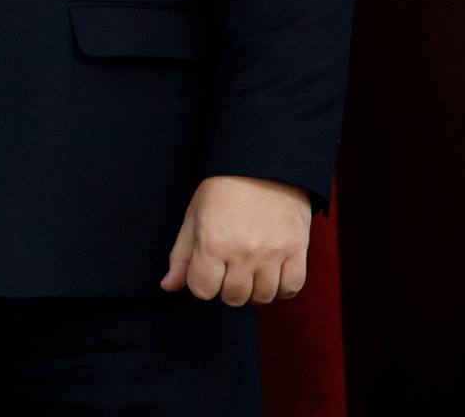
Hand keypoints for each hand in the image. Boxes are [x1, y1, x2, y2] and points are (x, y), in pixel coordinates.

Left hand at [160, 175, 312, 305]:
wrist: (263, 165)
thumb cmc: (223, 188)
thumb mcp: (194, 215)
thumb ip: (181, 254)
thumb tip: (168, 286)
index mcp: (212, 242)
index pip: (202, 290)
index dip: (201, 281)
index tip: (206, 267)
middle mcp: (243, 253)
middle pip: (232, 297)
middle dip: (225, 287)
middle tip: (227, 266)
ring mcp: (272, 254)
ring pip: (262, 298)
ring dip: (253, 289)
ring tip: (249, 269)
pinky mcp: (297, 251)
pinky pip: (291, 289)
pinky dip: (280, 288)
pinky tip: (271, 273)